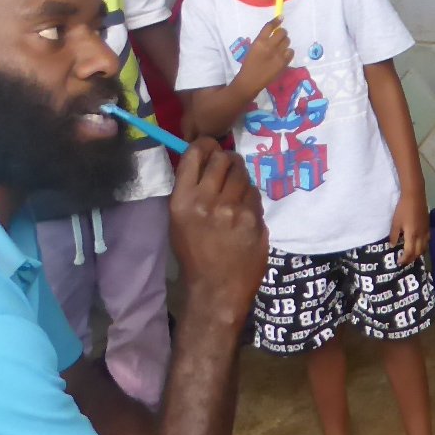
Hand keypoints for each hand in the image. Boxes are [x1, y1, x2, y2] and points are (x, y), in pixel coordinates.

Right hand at [166, 141, 266, 326]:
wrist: (216, 288)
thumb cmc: (195, 256)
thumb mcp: (179, 222)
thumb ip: (190, 191)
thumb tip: (204, 163)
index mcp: (182, 201)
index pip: (195, 154)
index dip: (205, 145)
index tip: (211, 147)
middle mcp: (206, 201)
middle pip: (222, 158)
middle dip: (227, 160)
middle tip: (229, 168)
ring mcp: (231, 209)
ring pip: (242, 174)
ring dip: (241, 177)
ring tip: (237, 190)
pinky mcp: (252, 219)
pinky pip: (255, 194)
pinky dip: (251, 197)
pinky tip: (245, 210)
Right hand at [235, 18, 292, 94]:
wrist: (250, 80)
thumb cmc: (249, 64)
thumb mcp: (253, 48)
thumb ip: (263, 40)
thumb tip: (274, 32)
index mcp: (259, 41)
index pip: (270, 26)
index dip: (276, 21)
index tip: (281, 18)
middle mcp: (269, 46)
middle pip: (282, 32)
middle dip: (282, 33)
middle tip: (280, 38)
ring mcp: (278, 54)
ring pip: (287, 41)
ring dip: (285, 43)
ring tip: (280, 49)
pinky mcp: (283, 63)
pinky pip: (291, 52)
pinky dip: (288, 52)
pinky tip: (283, 56)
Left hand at [391, 187, 430, 268]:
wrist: (415, 196)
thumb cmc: (403, 209)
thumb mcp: (395, 222)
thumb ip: (394, 235)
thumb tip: (393, 245)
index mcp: (412, 235)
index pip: (409, 252)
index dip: (404, 259)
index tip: (399, 262)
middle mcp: (421, 236)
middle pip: (418, 252)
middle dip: (412, 258)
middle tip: (405, 261)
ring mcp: (426, 231)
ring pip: (425, 247)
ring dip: (418, 253)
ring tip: (412, 254)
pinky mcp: (428, 226)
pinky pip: (427, 240)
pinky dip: (423, 245)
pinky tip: (419, 244)